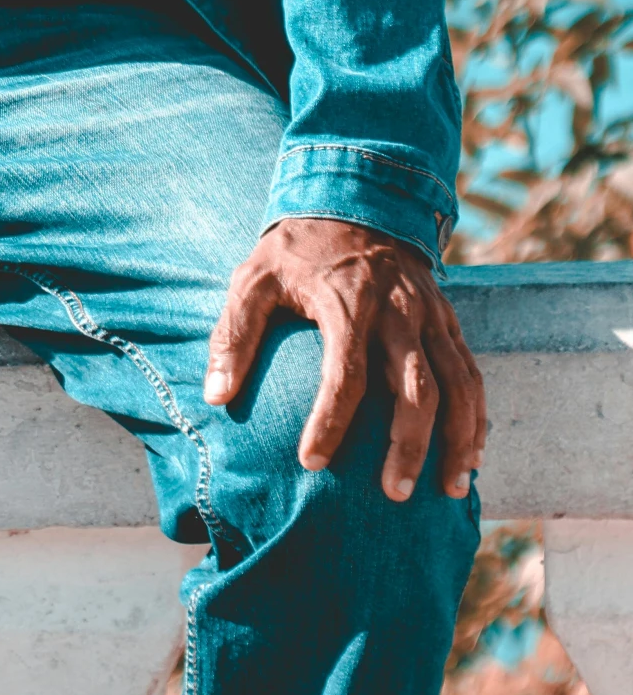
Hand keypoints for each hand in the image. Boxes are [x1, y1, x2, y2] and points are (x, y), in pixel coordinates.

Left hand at [202, 217, 485, 502]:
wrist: (354, 200)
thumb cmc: (296, 251)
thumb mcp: (255, 277)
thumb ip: (234, 333)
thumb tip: (216, 396)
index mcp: (347, 300)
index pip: (345, 373)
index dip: (329, 421)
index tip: (311, 463)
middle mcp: (397, 310)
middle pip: (416, 387)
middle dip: (409, 445)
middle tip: (394, 494)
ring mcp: (429, 315)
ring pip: (458, 384)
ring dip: (459, 439)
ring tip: (450, 489)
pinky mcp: (448, 320)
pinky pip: (472, 373)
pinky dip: (478, 416)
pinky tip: (473, 456)